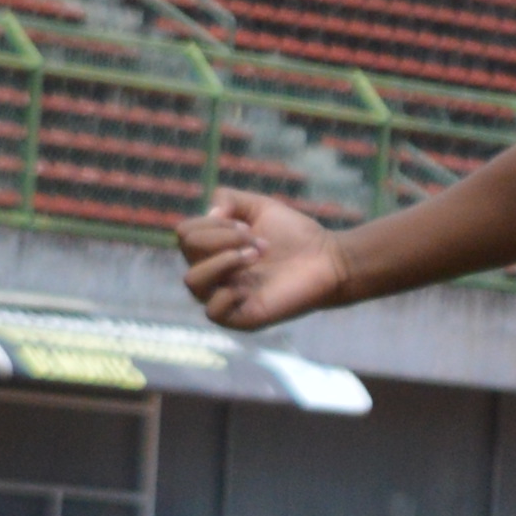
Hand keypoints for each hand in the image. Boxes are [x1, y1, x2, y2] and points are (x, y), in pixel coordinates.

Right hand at [179, 188, 346, 332]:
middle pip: (188, 250)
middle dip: (224, 237)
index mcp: (214, 249)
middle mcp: (216, 273)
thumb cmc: (296, 235)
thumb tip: (209, 214)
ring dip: (223, 261)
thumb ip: (228, 199)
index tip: (247, 227)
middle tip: (260, 243)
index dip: (212, 224)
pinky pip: (212, 312)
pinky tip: (249, 286)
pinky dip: (225, 295)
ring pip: (192, 281)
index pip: (185, 234)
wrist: (330, 260)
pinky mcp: (243, 317)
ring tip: (255, 257)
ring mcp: (227, 297)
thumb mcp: (259, 207)